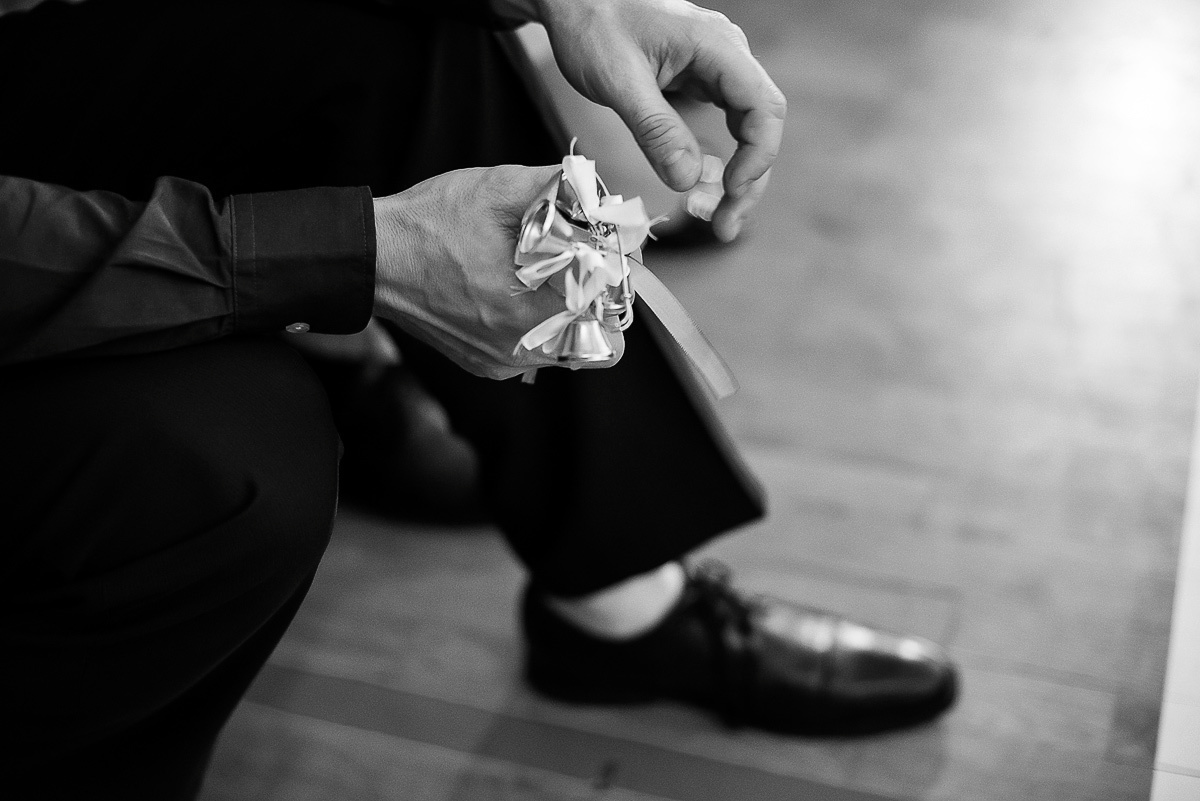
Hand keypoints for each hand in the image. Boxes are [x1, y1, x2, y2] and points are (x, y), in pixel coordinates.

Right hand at [372, 165, 624, 379]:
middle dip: (593, 296)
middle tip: (579, 261)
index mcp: (529, 315)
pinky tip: (516, 289)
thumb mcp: (496, 190)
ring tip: (545, 272)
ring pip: (564, 345)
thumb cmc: (427, 226)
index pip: (607, 313)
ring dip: (566, 310)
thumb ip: (556, 187)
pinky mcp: (485, 364)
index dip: (611, 278)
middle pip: (593, 335)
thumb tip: (596, 188)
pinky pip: (532, 349)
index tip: (601, 252)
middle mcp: (519, 351)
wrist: (372, 259)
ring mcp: (501, 363)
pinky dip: (536, 322)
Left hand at [499, 0, 785, 241]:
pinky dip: (720, 159)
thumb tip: (691, 181)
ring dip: (737, 175)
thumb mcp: (618, 82)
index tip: (730, 194)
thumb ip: (656, 130)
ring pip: (746, 128)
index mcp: (717, 47)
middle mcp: (727, 55)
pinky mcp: (700, 79)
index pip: (763, 108)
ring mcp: (716, 67)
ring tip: (716, 217)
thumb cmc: (592, 24)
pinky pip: (725, 123)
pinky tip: (707, 187)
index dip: (757, 158)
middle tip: (723, 226)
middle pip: (761, 125)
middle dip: (748, 180)